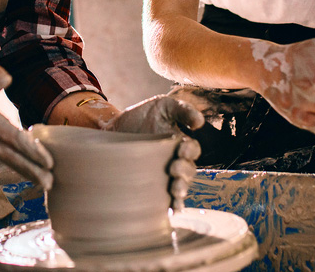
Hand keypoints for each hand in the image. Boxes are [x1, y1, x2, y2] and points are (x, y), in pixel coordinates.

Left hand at [107, 95, 203, 209]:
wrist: (114, 126)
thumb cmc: (141, 115)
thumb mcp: (163, 106)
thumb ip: (182, 110)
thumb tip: (200, 122)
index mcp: (180, 143)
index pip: (192, 150)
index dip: (190, 152)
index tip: (180, 149)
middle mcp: (175, 160)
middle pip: (189, 171)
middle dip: (185, 172)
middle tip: (174, 168)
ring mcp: (163, 174)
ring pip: (180, 186)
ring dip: (181, 190)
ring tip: (175, 189)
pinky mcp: (150, 184)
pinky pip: (165, 199)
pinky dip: (172, 205)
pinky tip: (172, 209)